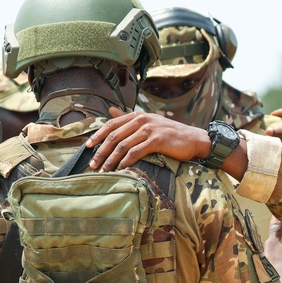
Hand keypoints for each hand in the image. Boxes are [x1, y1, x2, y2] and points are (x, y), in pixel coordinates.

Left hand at [86, 107, 211, 170]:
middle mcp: (142, 120)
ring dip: (110, 160)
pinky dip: (125, 162)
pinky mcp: (157, 140)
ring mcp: (149, 129)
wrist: (194, 140)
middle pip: (114, 135)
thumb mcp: (149, 122)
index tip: (87, 147)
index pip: (111, 124)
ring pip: (122, 145)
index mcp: (138, 115)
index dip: (97, 135)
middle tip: (92, 164)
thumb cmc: (171, 134)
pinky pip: (135, 152)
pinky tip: (120, 169)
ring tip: (104, 171)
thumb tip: (110, 111)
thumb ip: (129, 117)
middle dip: (100, 151)